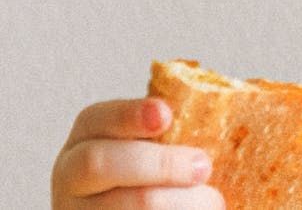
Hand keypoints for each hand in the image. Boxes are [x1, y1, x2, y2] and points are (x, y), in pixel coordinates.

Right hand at [52, 97, 224, 208]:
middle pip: (101, 163)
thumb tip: (223, 109)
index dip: (130, 114)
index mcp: (87, 139)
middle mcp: (71, 176)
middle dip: (159, 164)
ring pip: (121, 205)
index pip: (97, 118)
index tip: (166, 114)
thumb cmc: (158, 176)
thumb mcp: (154, 147)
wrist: (134, 208)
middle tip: (203, 167)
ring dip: (175, 202)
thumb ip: (171, 133)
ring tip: (212, 200)